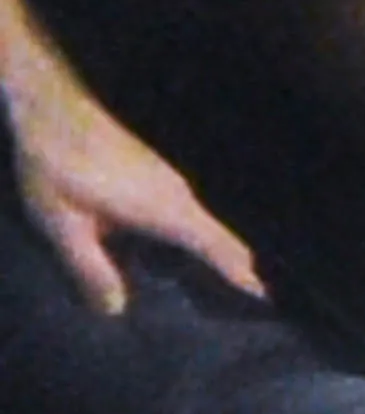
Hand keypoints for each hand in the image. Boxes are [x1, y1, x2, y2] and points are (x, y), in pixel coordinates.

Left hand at [6, 57, 261, 319]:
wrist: (49, 104)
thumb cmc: (55, 164)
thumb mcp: (63, 223)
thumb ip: (90, 268)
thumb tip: (115, 310)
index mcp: (164, 210)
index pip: (216, 248)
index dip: (240, 274)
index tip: (266, 296)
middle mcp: (177, 194)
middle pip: (221, 236)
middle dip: (237, 266)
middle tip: (254, 294)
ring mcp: (168, 178)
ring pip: (203, 222)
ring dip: (215, 248)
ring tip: (224, 274)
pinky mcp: (154, 169)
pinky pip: (187, 210)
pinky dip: (195, 232)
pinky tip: (178, 243)